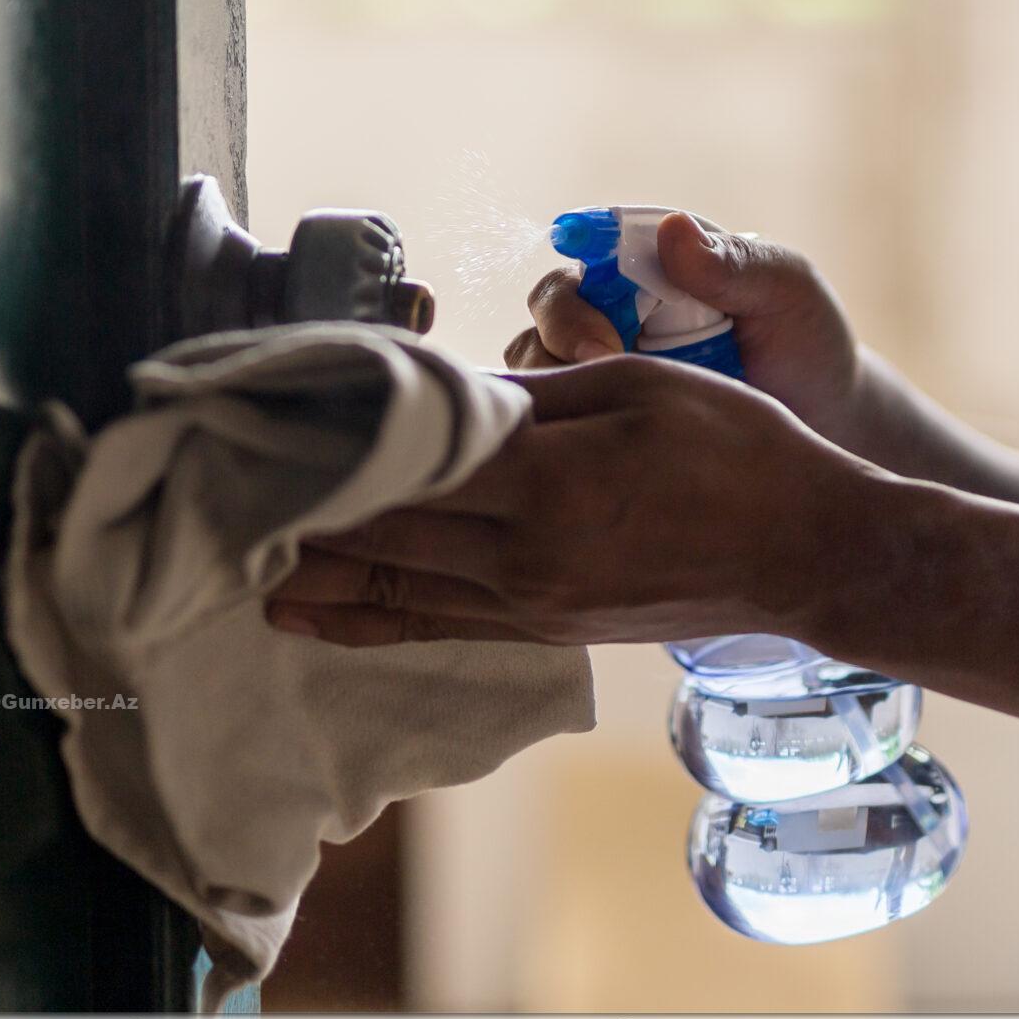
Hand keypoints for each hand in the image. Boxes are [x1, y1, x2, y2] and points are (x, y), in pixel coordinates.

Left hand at [265, 354, 888, 647]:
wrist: (807, 557)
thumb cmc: (741, 453)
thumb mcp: (643, 387)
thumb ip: (532, 396)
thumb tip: (436, 393)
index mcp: (549, 481)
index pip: (406, 455)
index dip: (328, 430)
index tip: (260, 402)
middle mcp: (524, 556)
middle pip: (377, 527)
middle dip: (293, 499)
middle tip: (212, 469)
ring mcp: (529, 604)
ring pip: (388, 586)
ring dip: (307, 565)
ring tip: (224, 545)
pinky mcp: (541, 631)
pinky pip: (428, 627)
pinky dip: (358, 620)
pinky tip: (302, 613)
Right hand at [504, 212, 868, 447]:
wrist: (823, 423)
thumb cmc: (805, 341)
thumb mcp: (786, 291)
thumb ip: (734, 262)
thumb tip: (674, 230)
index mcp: (651, 258)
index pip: (583, 252)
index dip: (577, 291)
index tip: (601, 340)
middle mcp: (612, 302)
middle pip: (547, 309)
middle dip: (559, 344)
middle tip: (606, 385)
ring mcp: (601, 361)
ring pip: (537, 367)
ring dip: (557, 392)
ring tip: (606, 427)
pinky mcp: (599, 414)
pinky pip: (557, 419)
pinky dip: (562, 431)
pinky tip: (596, 459)